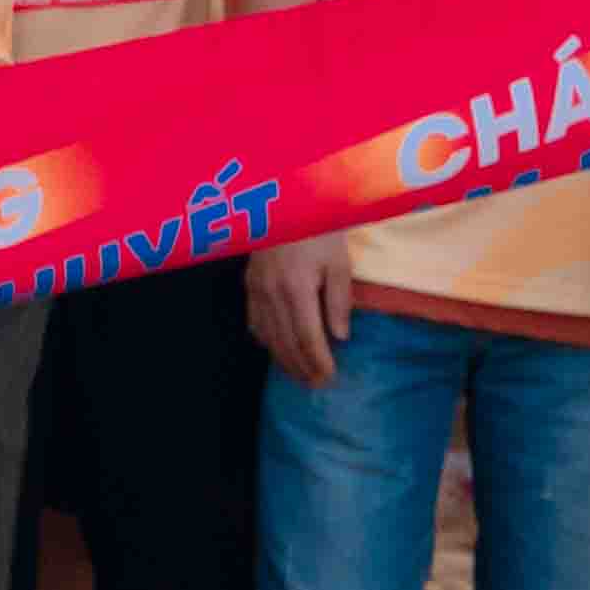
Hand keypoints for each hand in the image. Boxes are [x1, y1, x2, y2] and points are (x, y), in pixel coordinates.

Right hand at [253, 231, 356, 386]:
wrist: (284, 204)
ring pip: (269, 337)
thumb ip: (339, 300)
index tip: (330, 378)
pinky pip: (255, 323)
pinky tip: (278, 351)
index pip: (308, 337)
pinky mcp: (249, 286)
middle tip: (317, 385)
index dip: (319, 361)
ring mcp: (257, 291)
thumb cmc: (318, 229)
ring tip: (300, 376)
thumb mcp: (338, 261)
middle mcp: (272, 294)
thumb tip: (339, 337)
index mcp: (296, 288)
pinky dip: (267, 342)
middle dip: (302, 368)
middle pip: (286, 343)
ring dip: (285, 361)